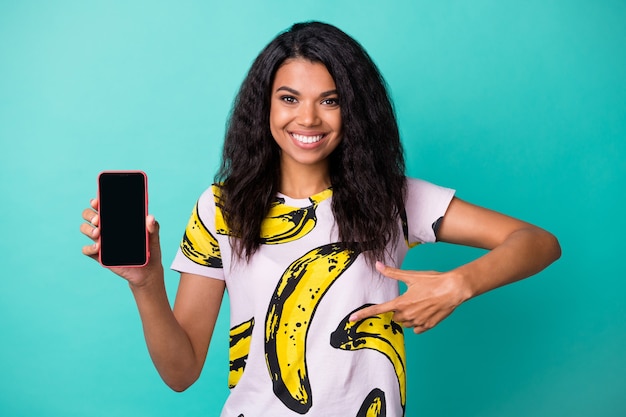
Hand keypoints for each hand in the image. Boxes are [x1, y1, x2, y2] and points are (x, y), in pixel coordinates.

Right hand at [80, 198, 163, 286]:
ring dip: (88, 229)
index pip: (104, 207)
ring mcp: (102, 241)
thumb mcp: (153, 238)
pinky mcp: (100, 256)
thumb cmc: (150, 250)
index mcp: (118, 220)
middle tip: (98, 219)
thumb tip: (150, 218)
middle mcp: (107, 228)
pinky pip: (87, 250)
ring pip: (86, 229)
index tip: (97, 201)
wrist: (148, 271)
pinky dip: (89, 248)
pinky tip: (98, 247)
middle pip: (89, 215)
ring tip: (98, 233)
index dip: (97, 202)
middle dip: (90, 214)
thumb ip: (153, 227)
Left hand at [350, 262, 468, 333]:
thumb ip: (392, 273)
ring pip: (405, 323)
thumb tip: (377, 265)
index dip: (363, 314)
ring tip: (420, 303)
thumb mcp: (411, 276)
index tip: (351, 320)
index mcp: (401, 302)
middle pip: (395, 316)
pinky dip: (418, 322)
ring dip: (408, 316)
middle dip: (398, 310)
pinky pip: (416, 328)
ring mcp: (418, 322)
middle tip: (410, 299)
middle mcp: (407, 315)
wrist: (454, 289)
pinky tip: (426, 312)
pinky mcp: (427, 326)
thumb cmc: (433, 281)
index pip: (378, 310)